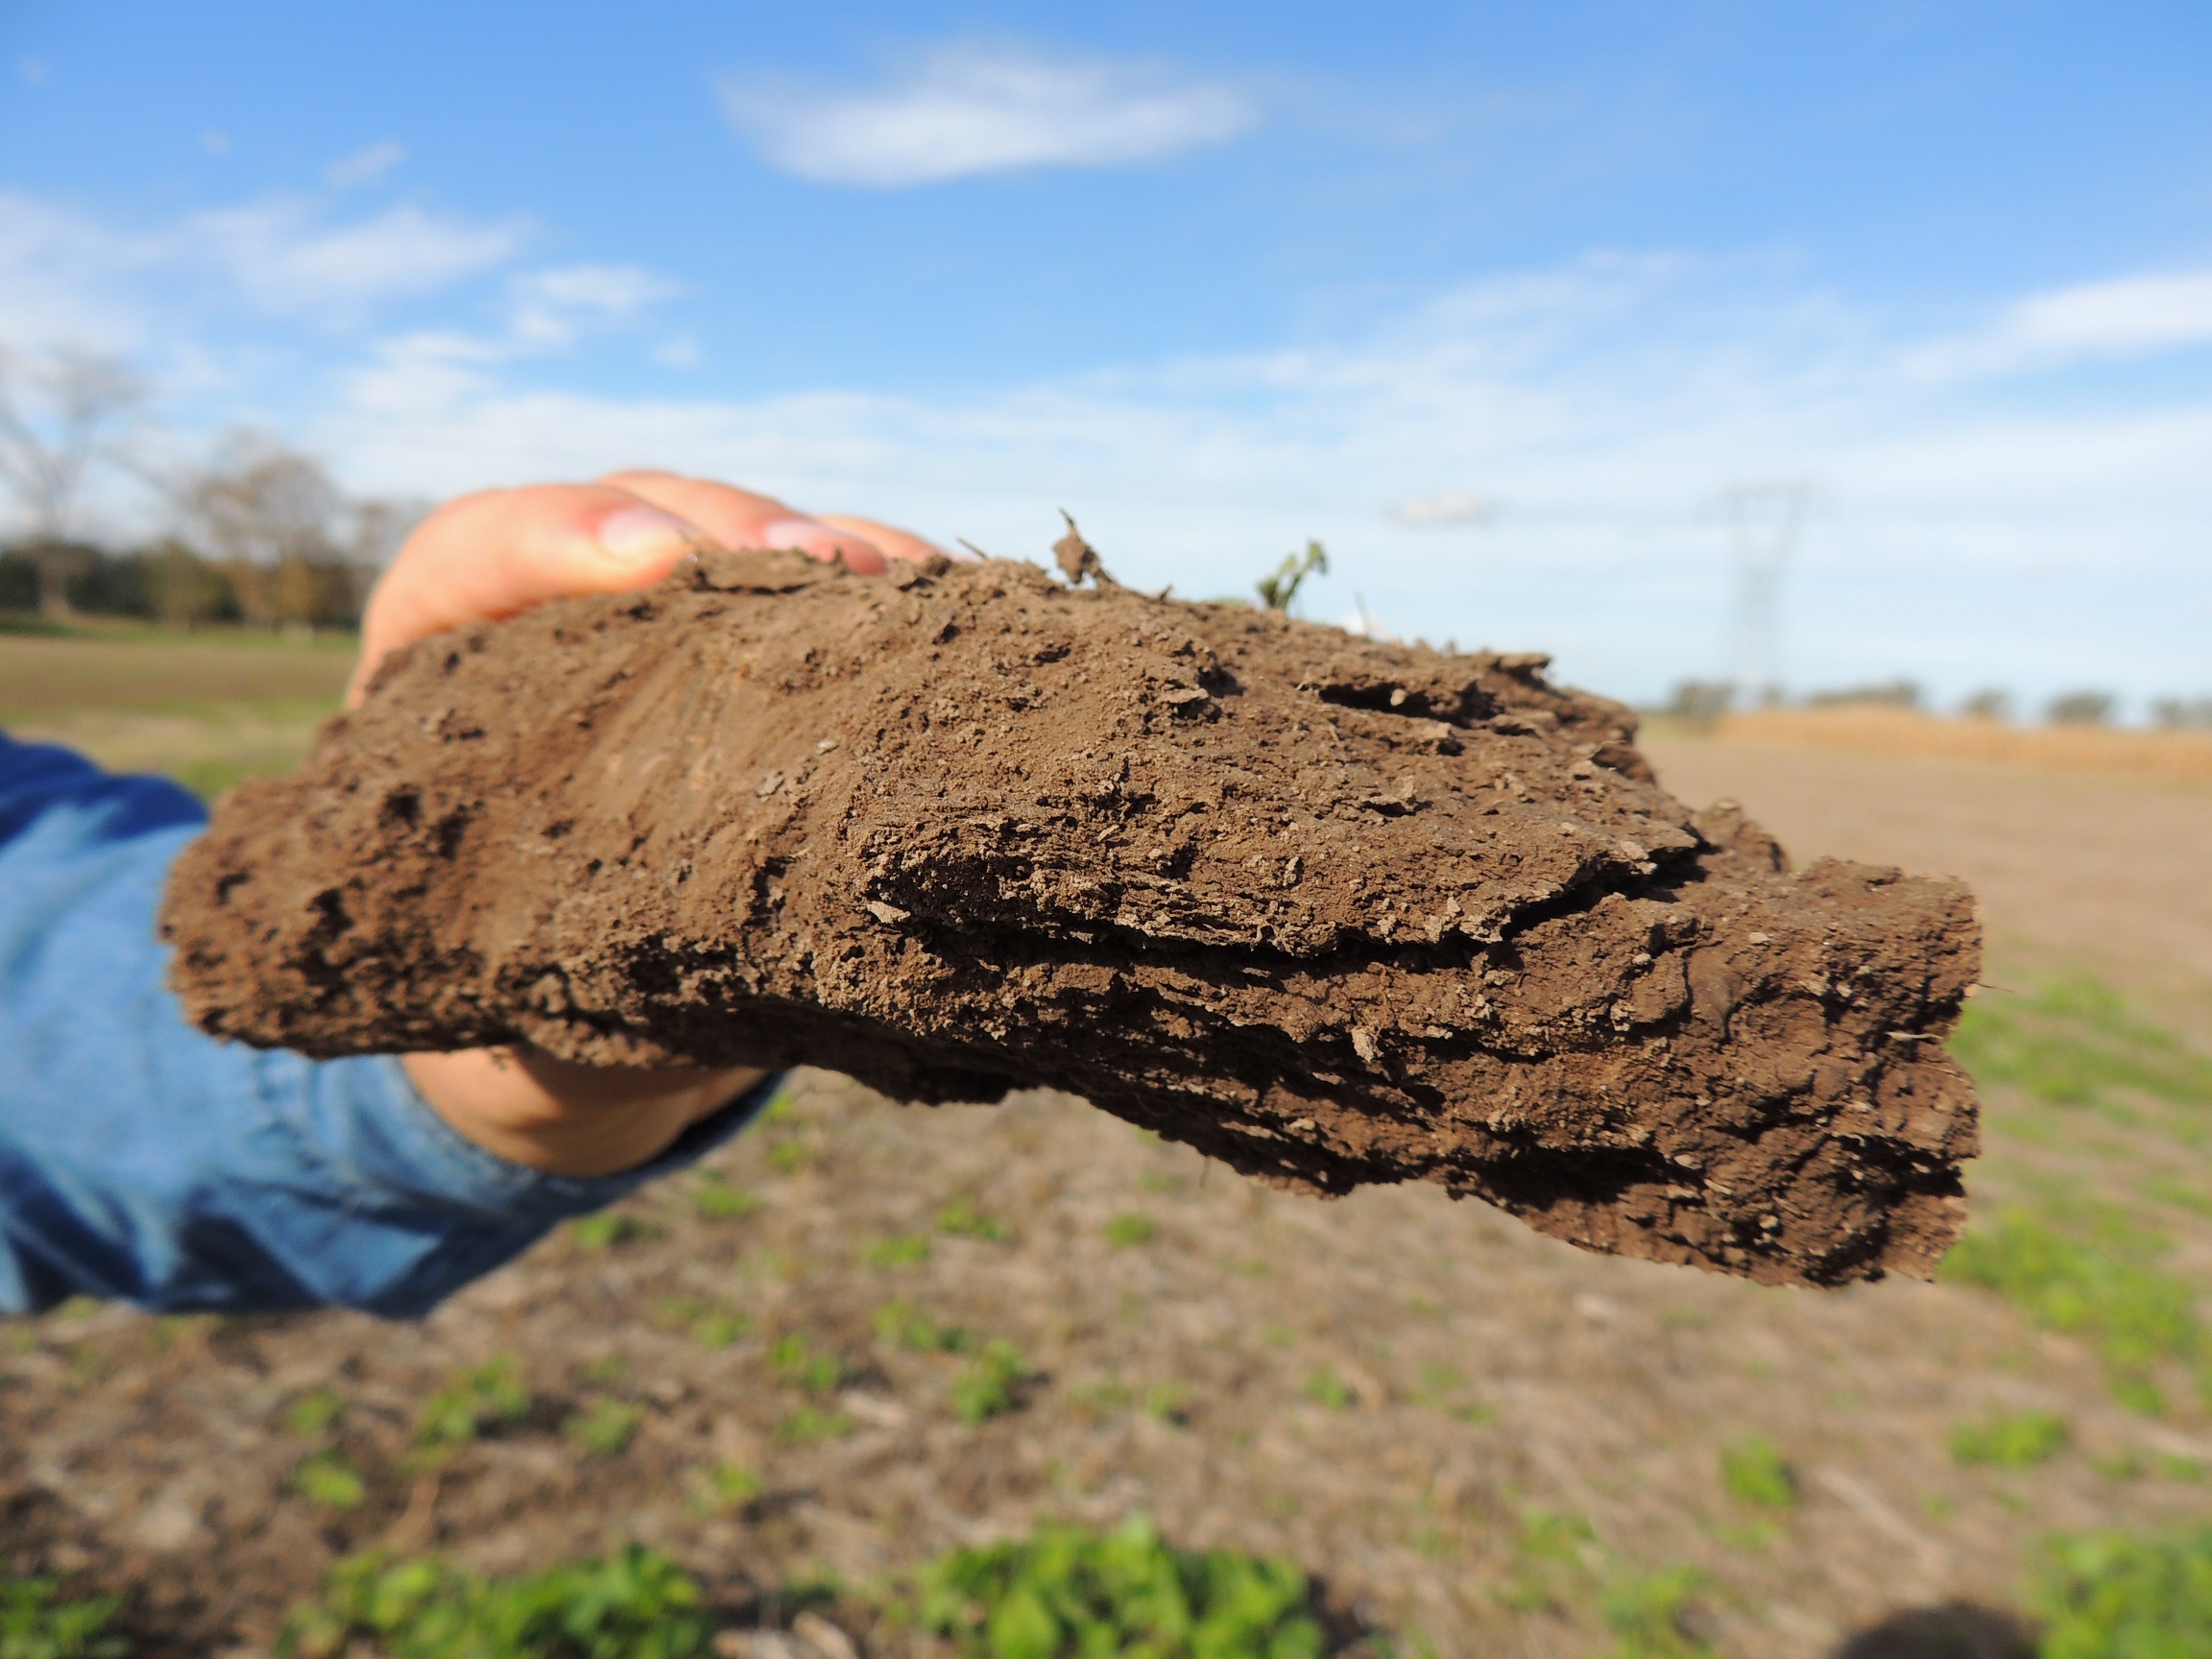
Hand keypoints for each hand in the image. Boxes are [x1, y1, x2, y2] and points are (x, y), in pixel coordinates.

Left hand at [360, 470, 948, 1175]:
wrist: (578, 1037)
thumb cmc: (510, 1011)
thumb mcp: (498, 1000)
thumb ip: (547, 960)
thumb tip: (671, 946)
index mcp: (444, 669)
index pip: (482, 552)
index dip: (556, 539)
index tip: (645, 559)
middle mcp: (565, 615)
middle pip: (645, 518)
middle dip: (737, 534)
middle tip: (824, 559)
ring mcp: (684, 626)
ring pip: (755, 544)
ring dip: (839, 558)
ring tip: (909, 587)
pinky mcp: (780, 657)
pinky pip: (840, 604)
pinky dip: (902, 604)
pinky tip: (958, 616)